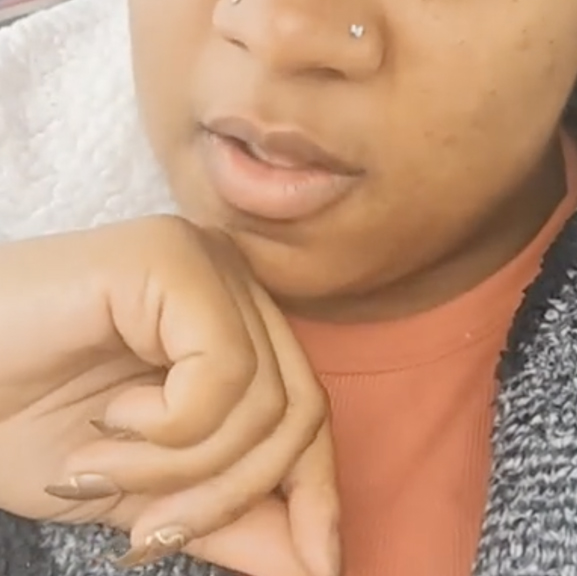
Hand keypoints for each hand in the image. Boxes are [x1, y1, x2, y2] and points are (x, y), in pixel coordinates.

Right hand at [0, 216, 339, 575]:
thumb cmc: (10, 418)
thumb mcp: (137, 489)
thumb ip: (227, 517)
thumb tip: (318, 565)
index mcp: (230, 326)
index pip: (307, 417)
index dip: (317, 498)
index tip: (320, 571)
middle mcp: (231, 283)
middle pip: (297, 414)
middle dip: (229, 497)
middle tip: (148, 534)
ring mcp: (207, 262)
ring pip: (263, 402)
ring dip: (175, 469)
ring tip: (94, 471)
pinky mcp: (172, 257)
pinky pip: (223, 372)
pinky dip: (167, 427)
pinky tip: (106, 421)